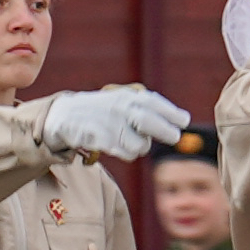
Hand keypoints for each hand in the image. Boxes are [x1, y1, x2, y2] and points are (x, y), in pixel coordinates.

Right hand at [39, 83, 190, 158]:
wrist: (65, 115)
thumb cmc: (104, 110)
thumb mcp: (125, 101)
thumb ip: (150, 108)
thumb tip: (184, 120)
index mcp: (129, 97)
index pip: (156, 104)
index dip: (173, 114)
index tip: (183, 121)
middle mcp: (120, 108)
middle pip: (150, 123)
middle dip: (168, 133)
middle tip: (173, 137)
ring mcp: (109, 123)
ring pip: (140, 145)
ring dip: (141, 147)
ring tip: (131, 142)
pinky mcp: (99, 139)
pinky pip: (124, 153)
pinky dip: (126, 153)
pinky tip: (117, 146)